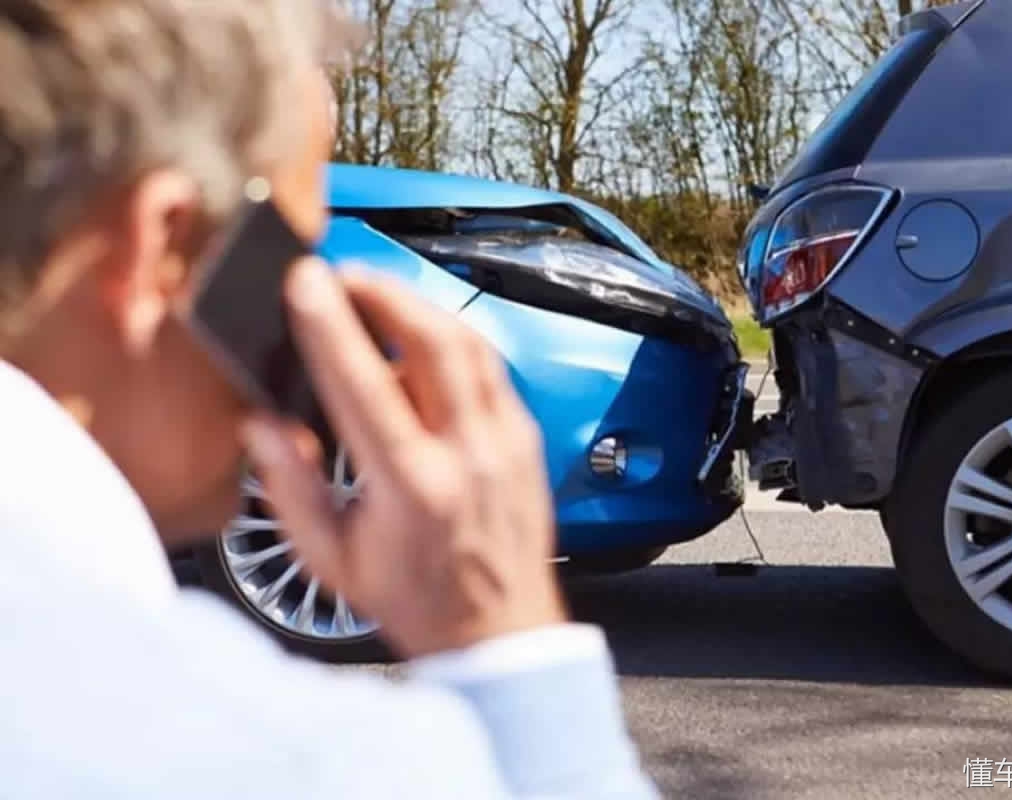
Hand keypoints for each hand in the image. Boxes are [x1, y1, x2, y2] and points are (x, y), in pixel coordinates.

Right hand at [240, 257, 566, 657]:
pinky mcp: (527, 438)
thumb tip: (261, 424)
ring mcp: (507, 442)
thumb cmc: (417, 601)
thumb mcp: (333, 560)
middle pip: (433, 340)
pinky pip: (491, 367)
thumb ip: (291, 488)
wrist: (500, 633)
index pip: (366, 384)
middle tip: (342, 275)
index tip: (305, 282)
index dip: (331, 325)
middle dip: (383, 291)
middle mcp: (469, 455)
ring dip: (420, 306)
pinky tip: (422, 338)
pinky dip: (453, 339)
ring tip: (376, 294)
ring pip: (470, 344)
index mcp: (413, 488)